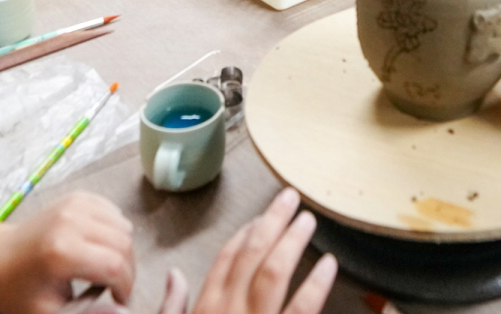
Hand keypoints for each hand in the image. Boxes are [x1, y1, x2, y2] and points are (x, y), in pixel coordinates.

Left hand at [0, 191, 135, 313]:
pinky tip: (99, 248)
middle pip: (124, 244)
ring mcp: (74, 205)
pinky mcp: (77, 197)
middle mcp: (69, 221)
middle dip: (127, 271)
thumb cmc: (21, 292)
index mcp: (61, 251)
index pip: (115, 267)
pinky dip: (115, 232)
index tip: (119, 301)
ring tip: (105, 268)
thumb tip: (122, 312)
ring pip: (124, 227)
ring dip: (122, 251)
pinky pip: (114, 213)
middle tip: (114, 288)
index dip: (125, 288)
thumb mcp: (51, 313)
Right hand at [170, 190, 334, 313]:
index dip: (244, 233)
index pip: (226, 259)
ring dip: (292, 240)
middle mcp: (229, 308)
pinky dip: (316, 284)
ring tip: (308, 220)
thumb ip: (172, 306)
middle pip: (252, 254)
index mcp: (206, 307)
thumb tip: (174, 275)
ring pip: (274, 272)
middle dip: (272, 221)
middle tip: (290, 198)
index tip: (258, 217)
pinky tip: (328, 264)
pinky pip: (301, 307)